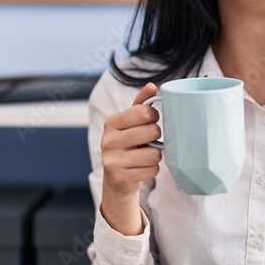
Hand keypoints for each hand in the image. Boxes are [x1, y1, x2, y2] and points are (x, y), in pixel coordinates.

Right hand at [100, 82, 162, 199]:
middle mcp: (108, 140)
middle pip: (153, 131)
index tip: (151, 121)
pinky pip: (152, 170)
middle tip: (149, 140)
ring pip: (154, 153)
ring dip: (155, 155)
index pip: (144, 112)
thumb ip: (141, 104)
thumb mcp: (131, 123)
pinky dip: (152, 169)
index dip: (154, 117)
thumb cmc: (128, 145)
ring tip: (145, 155)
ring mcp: (112, 160)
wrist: (117, 178)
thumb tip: (152, 86)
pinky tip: (142, 168)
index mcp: (111, 122)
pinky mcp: (120, 177)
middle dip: (156, 137)